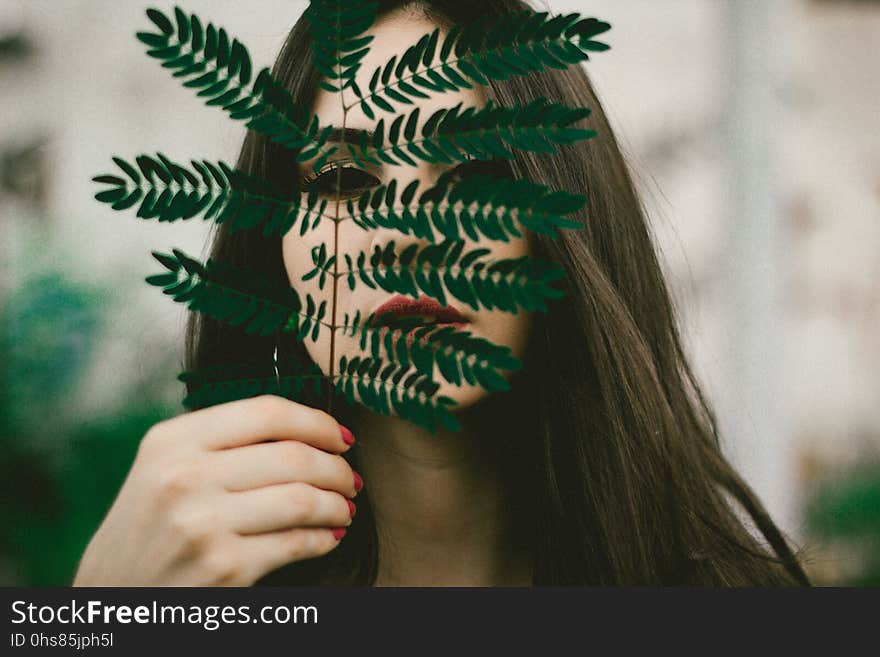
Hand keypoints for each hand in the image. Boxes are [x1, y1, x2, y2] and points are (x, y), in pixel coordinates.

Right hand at [73, 395, 359, 585]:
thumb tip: (308, 431)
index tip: (341, 437)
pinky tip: (329, 536)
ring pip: (302, 500)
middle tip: (351, 478)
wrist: (113, 592)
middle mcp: (185, 476)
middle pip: (293, 456)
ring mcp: (204, 524)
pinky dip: (323, 538)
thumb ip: (223, 440)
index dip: (318, 422)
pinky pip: (295, 543)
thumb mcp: (166, 465)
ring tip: (345, 508)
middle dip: (337, 467)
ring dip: (337, 504)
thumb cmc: (152, 524)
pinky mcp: (223, 567)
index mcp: (173, 440)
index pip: (267, 412)